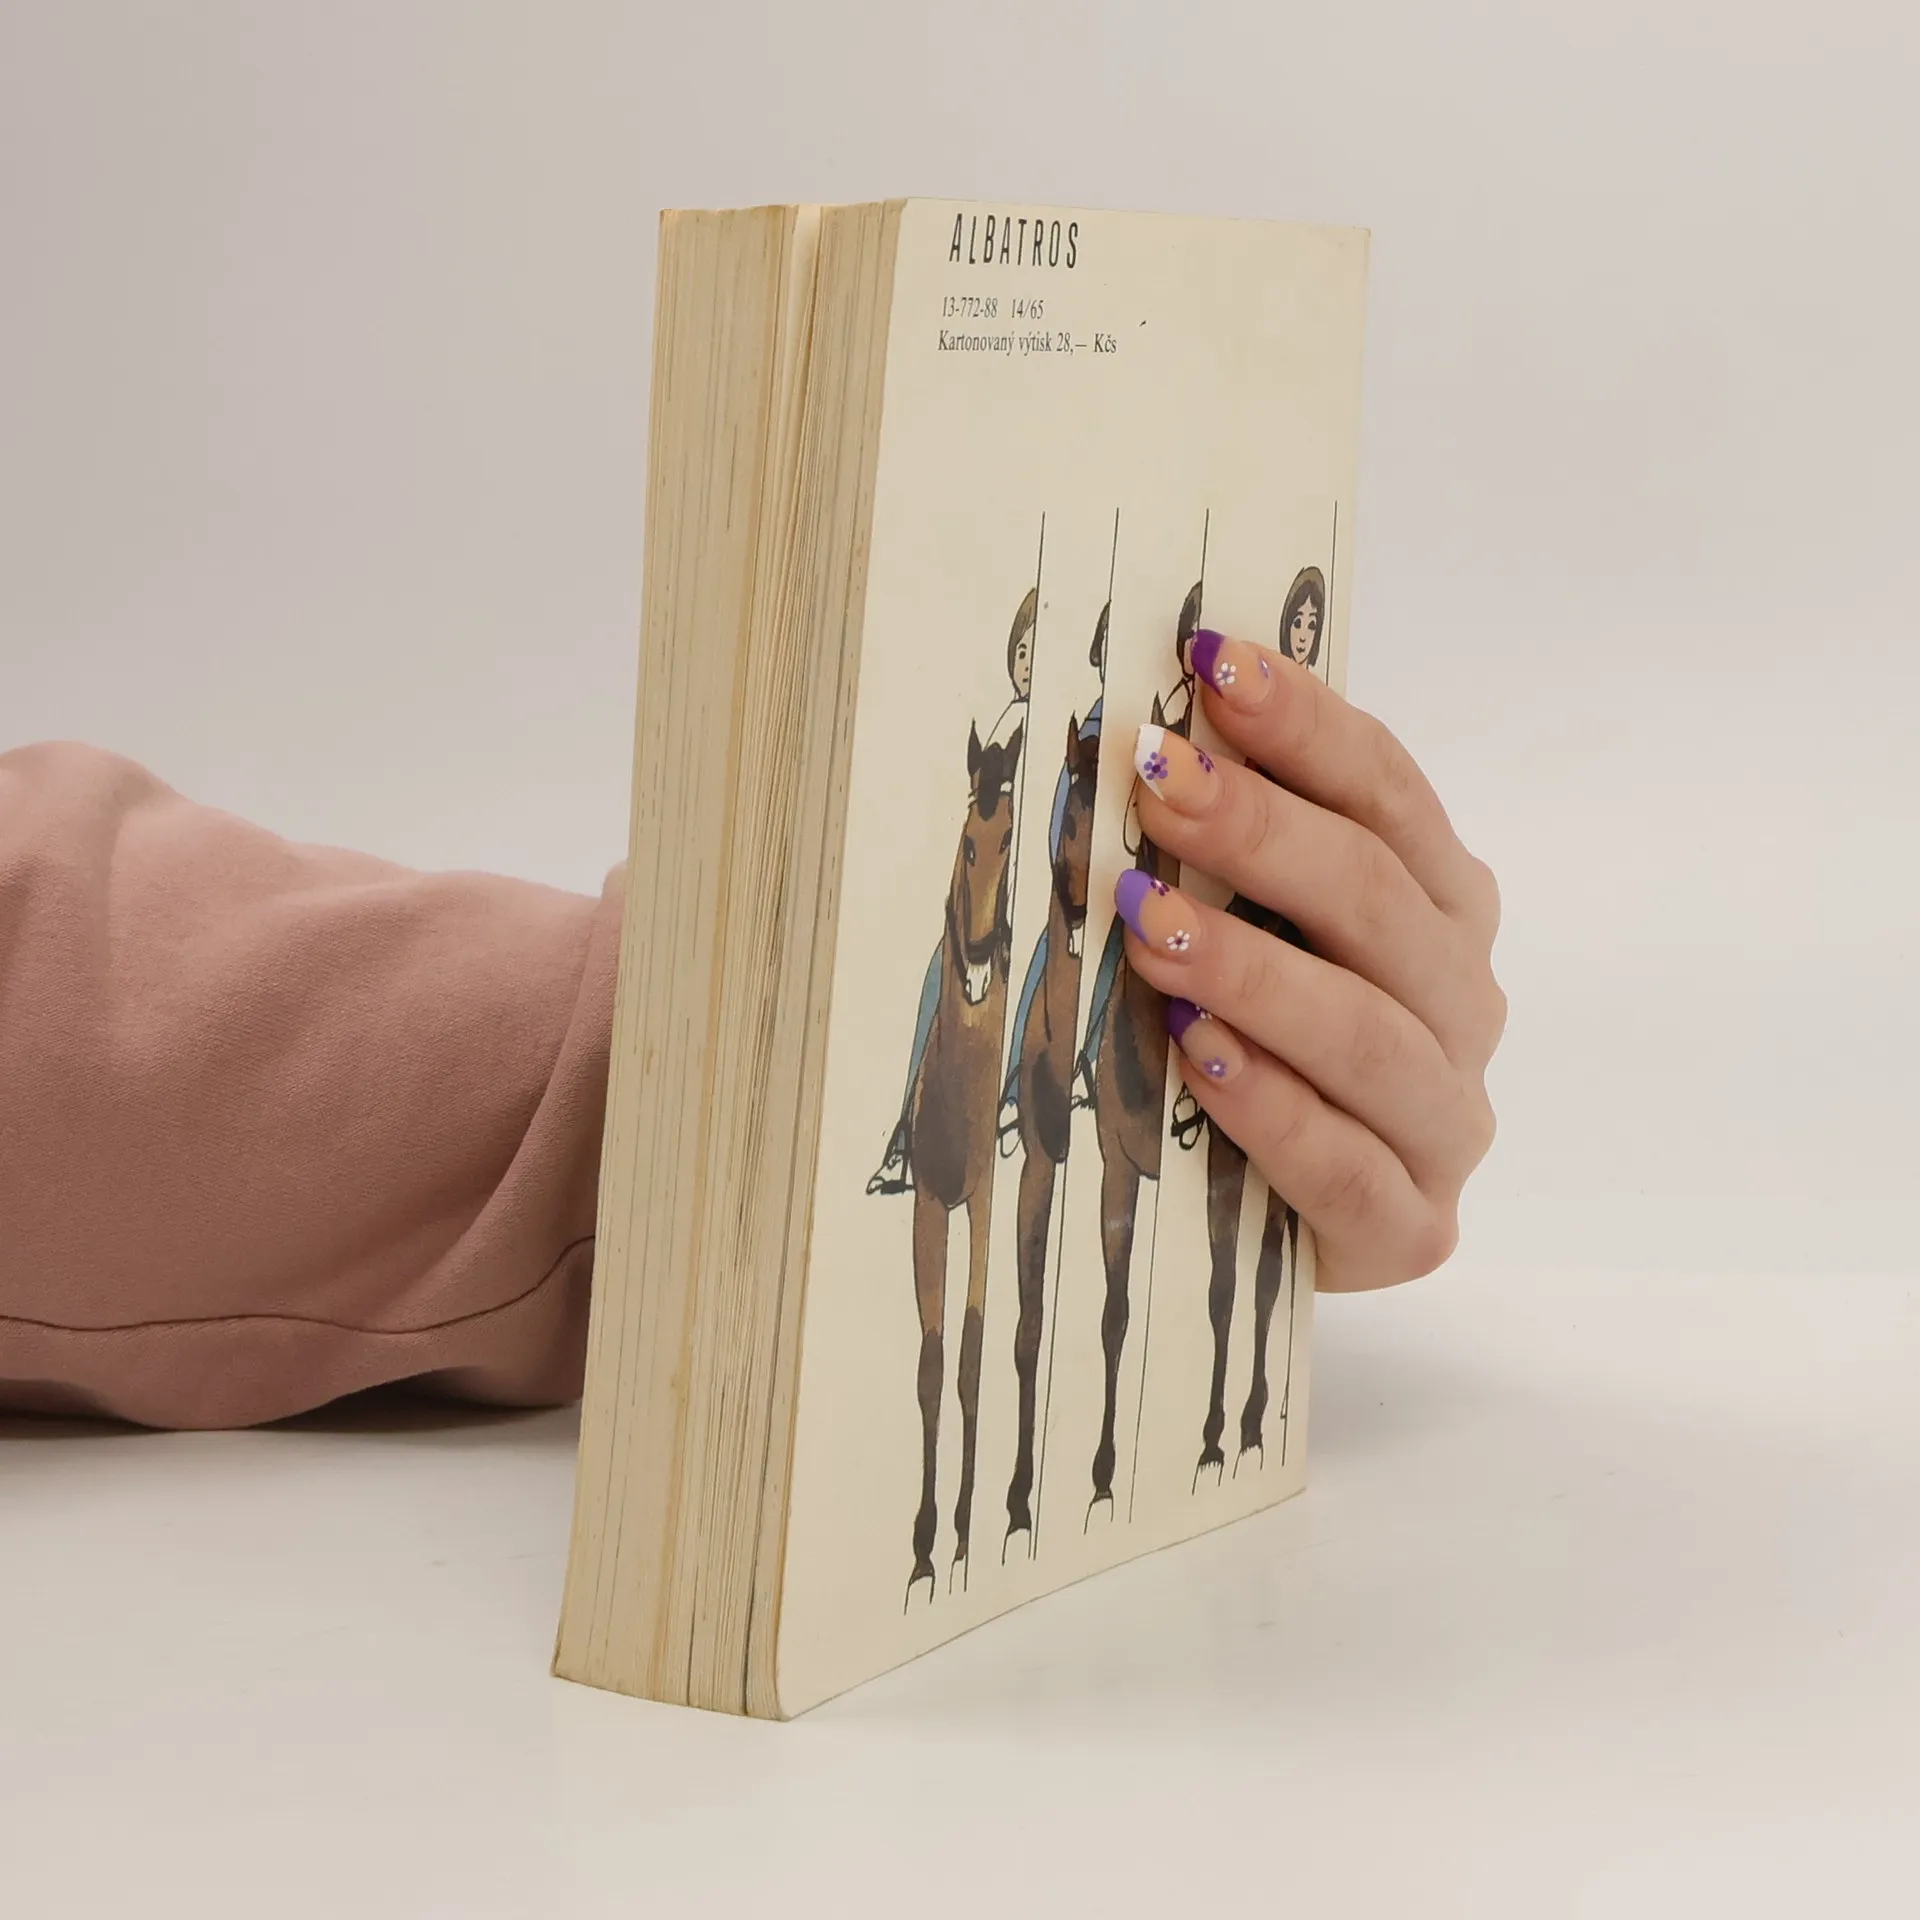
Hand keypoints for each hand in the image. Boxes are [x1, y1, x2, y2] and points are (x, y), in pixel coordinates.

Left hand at [1118, 632, 1504, 1290]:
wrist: (1281, 1218)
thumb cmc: (1265, 1045)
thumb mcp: (1258, 931)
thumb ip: (1238, 848)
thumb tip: (1154, 725)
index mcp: (1441, 907)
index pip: (1389, 793)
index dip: (1306, 725)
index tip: (1212, 662)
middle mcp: (1460, 1002)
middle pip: (1379, 899)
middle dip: (1265, 831)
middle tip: (1161, 780)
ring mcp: (1447, 1121)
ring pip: (1368, 1033)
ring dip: (1256, 971)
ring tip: (1151, 928)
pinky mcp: (1411, 1229)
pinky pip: (1349, 1167)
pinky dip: (1272, 1107)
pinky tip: (1196, 1057)